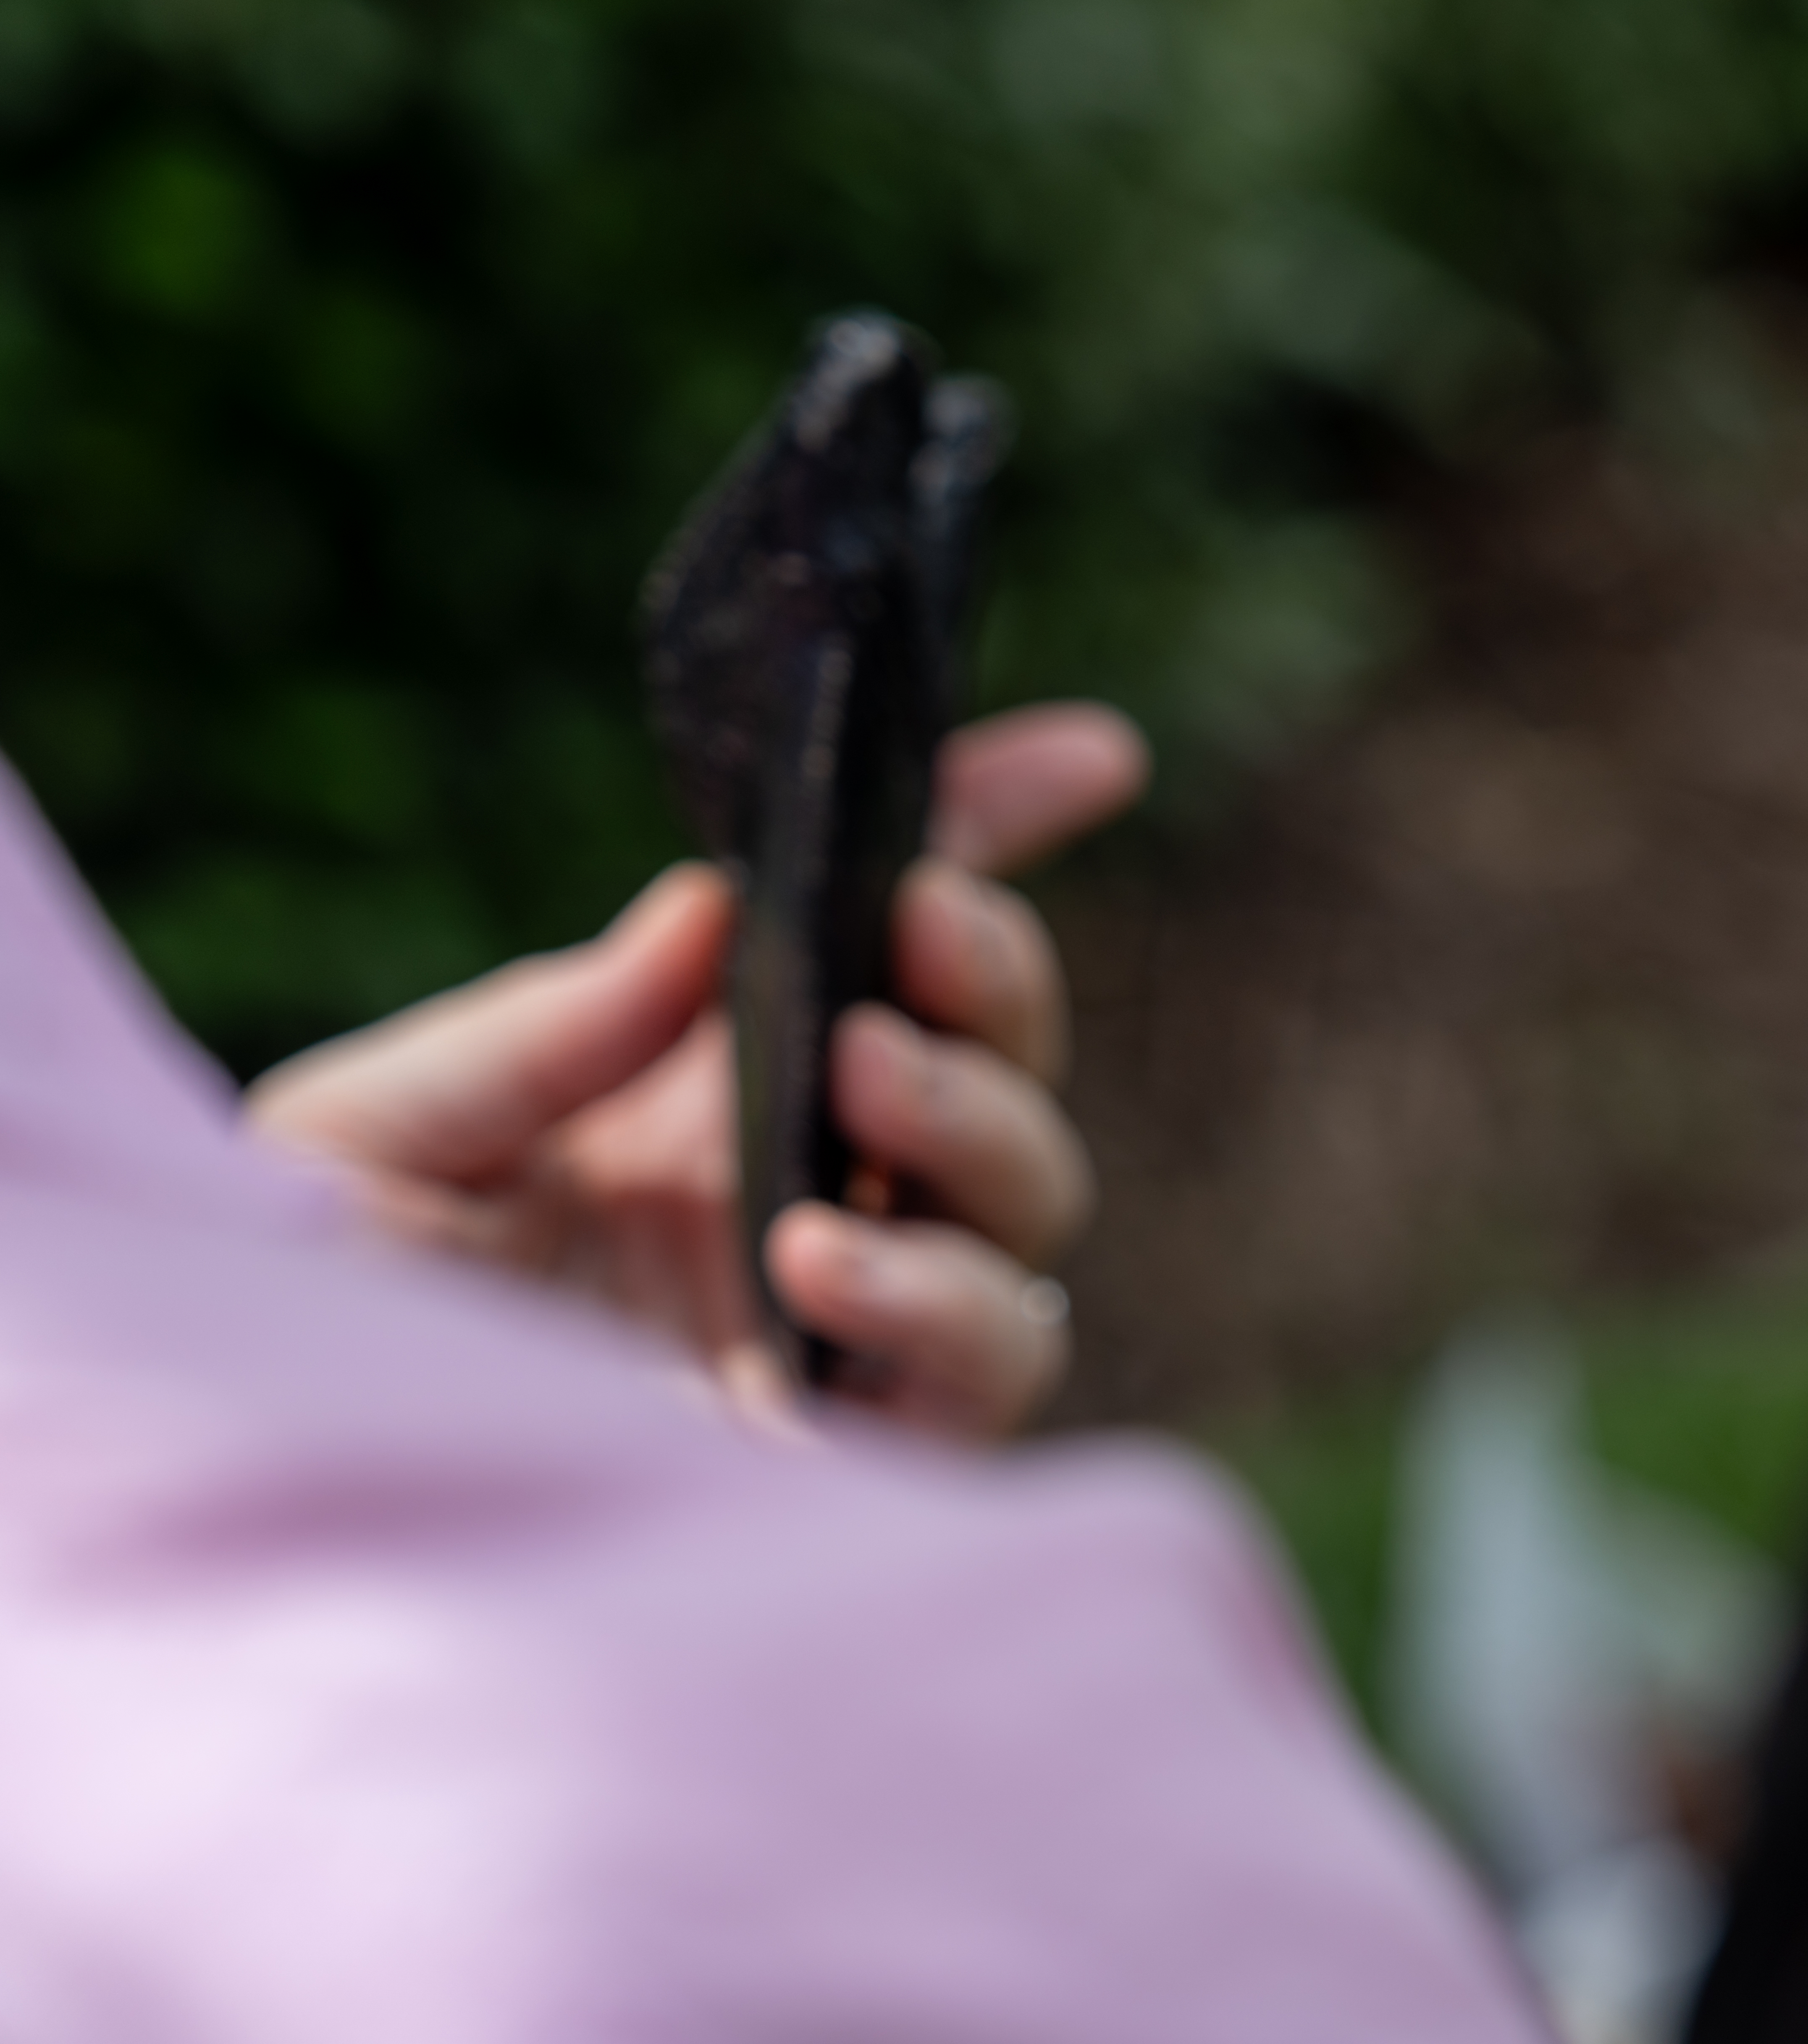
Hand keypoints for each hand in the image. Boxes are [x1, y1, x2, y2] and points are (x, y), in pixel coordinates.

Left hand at [248, 705, 1149, 1439]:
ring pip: (1031, 1207)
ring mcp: (837, 1330)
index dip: (997, 836)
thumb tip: (711, 916)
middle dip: (997, 983)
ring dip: (979, 1128)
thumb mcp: (365, 1135)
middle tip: (914, 948)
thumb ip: (538, 1027)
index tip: (1087, 760)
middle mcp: (796, 1198)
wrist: (252, 1516)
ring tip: (861, 1096)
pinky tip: (816, 1266)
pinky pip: (990, 1365)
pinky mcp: (852, 1454)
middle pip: (1003, 1063)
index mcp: (694, 1097)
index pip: (886, 942)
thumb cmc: (279, 1333)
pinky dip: (940, 1298)